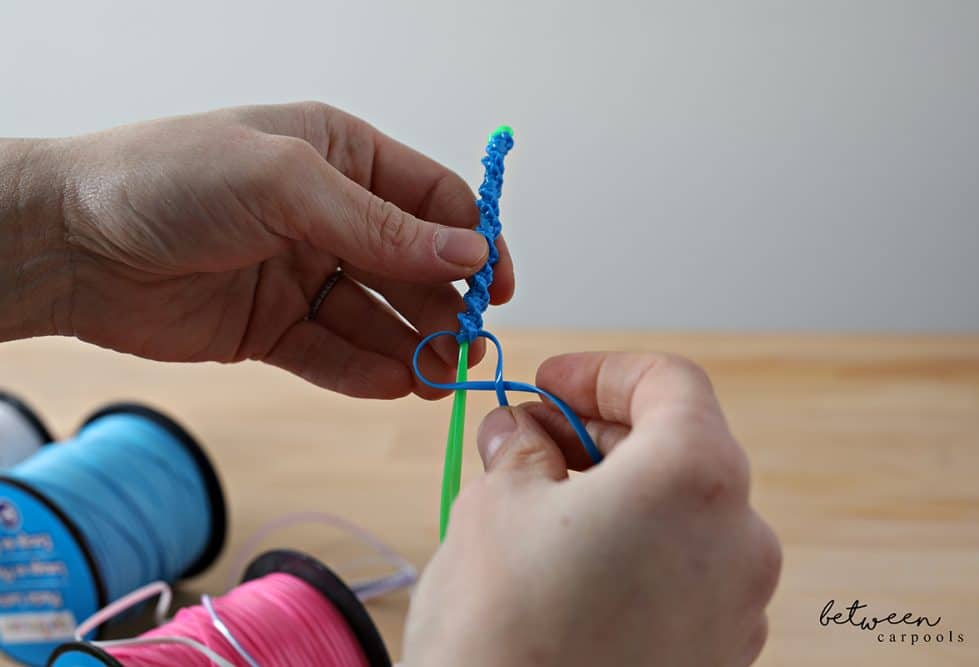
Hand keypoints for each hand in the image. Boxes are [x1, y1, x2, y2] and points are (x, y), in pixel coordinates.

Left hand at [0, 102, 512, 397]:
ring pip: (381, 317)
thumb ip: (382, 226)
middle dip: (447, 308)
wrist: (69, 242)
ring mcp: (304, 275)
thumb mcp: (287, 183)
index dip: (475, 242)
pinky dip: (367, 372)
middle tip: (468, 349)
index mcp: (342, 157)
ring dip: (415, 348)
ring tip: (440, 379)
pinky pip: (335, 354)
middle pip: (416, 267)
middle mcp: (331, 216)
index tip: (497, 288)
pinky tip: (396, 386)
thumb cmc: (170, 180)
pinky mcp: (274, 329)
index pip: (434, 200)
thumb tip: (469, 254)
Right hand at [403, 352, 780, 666]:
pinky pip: (686, 571)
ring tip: (542, 503)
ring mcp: (739, 605)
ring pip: (683, 512)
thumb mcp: (496, 506)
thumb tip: (518, 428)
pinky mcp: (720, 654)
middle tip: (530, 439)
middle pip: (680, 445)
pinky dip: (637, 547)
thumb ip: (517, 447)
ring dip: (617, 490)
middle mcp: (741, 538)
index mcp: (694, 477)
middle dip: (600, 432)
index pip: (668, 381)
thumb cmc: (504, 631)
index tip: (547, 382)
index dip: (601, 371)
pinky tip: (573, 563)